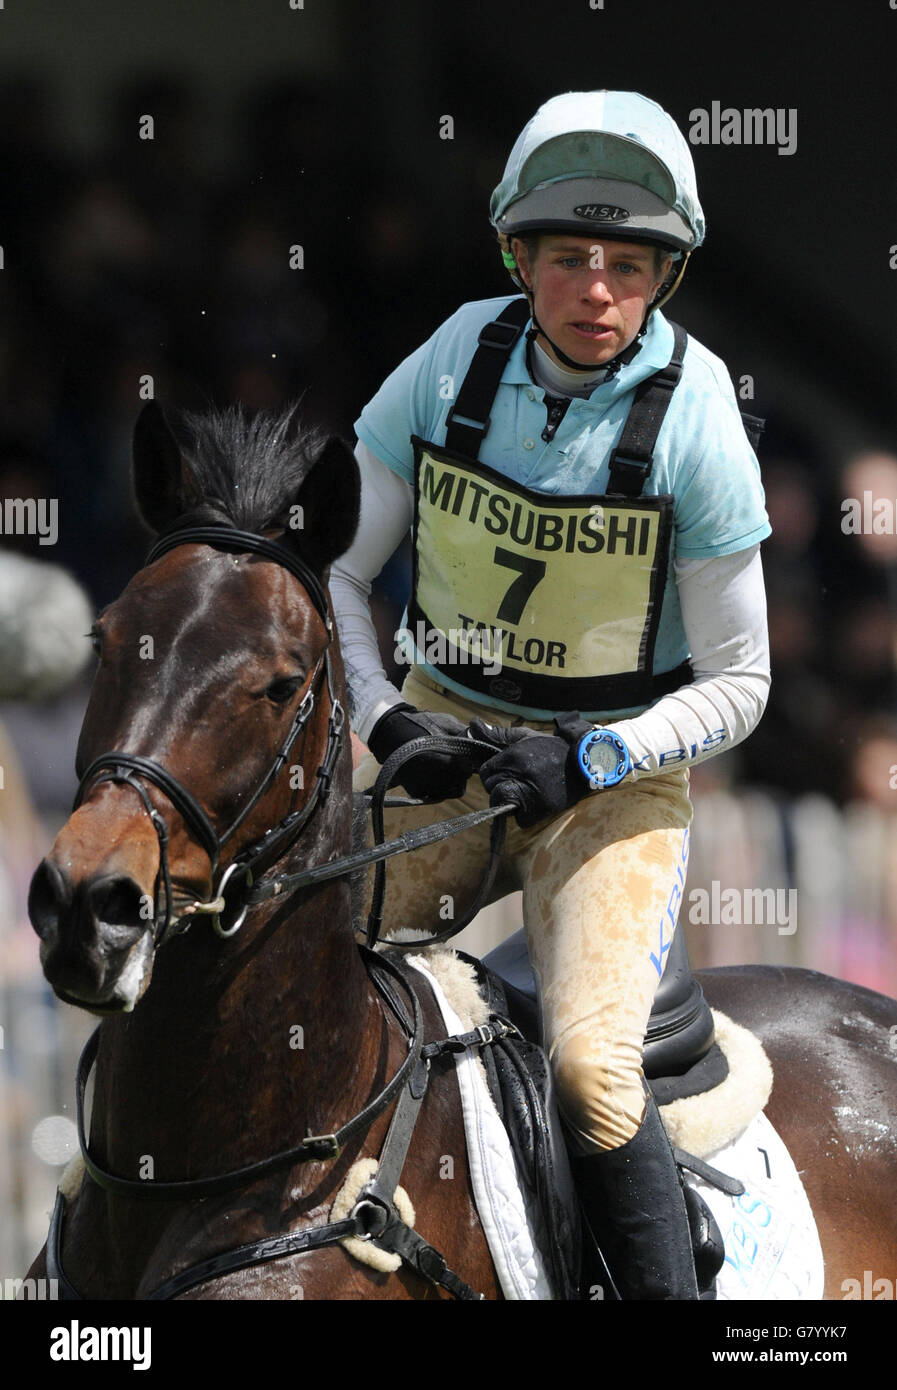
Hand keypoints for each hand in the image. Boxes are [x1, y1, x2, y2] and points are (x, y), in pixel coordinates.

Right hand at [367, 703, 479, 800]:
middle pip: (462, 781)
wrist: (389, 731)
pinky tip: (433, 770)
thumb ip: (467, 734)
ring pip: (451, 790)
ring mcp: (426, 787)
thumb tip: (485, 739)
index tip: (468, 754)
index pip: (470, 769)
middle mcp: (436, 780)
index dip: (471, 761)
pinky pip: (437, 793)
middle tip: (453, 756)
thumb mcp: (446, 723)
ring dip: (452, 779)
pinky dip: (439, 784)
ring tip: (442, 763)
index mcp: (447, 762)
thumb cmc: (420, 724)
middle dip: (461, 770)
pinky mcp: (417, 792)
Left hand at [470, 713, 592, 827]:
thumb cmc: (550, 748)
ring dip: (509, 800)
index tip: (503, 772)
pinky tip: (531, 802)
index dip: (492, 773)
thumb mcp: (524, 736)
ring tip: (523, 791)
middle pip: (492, 788)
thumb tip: (472, 724)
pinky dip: (523, 814)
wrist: (583, 761)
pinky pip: (519, 819)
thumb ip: (498, 734)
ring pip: (503, 804)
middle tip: (514, 781)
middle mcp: (520, 774)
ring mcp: (531, 793)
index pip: (485, 772)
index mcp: (514, 756)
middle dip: (498, 786)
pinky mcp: (542, 808)